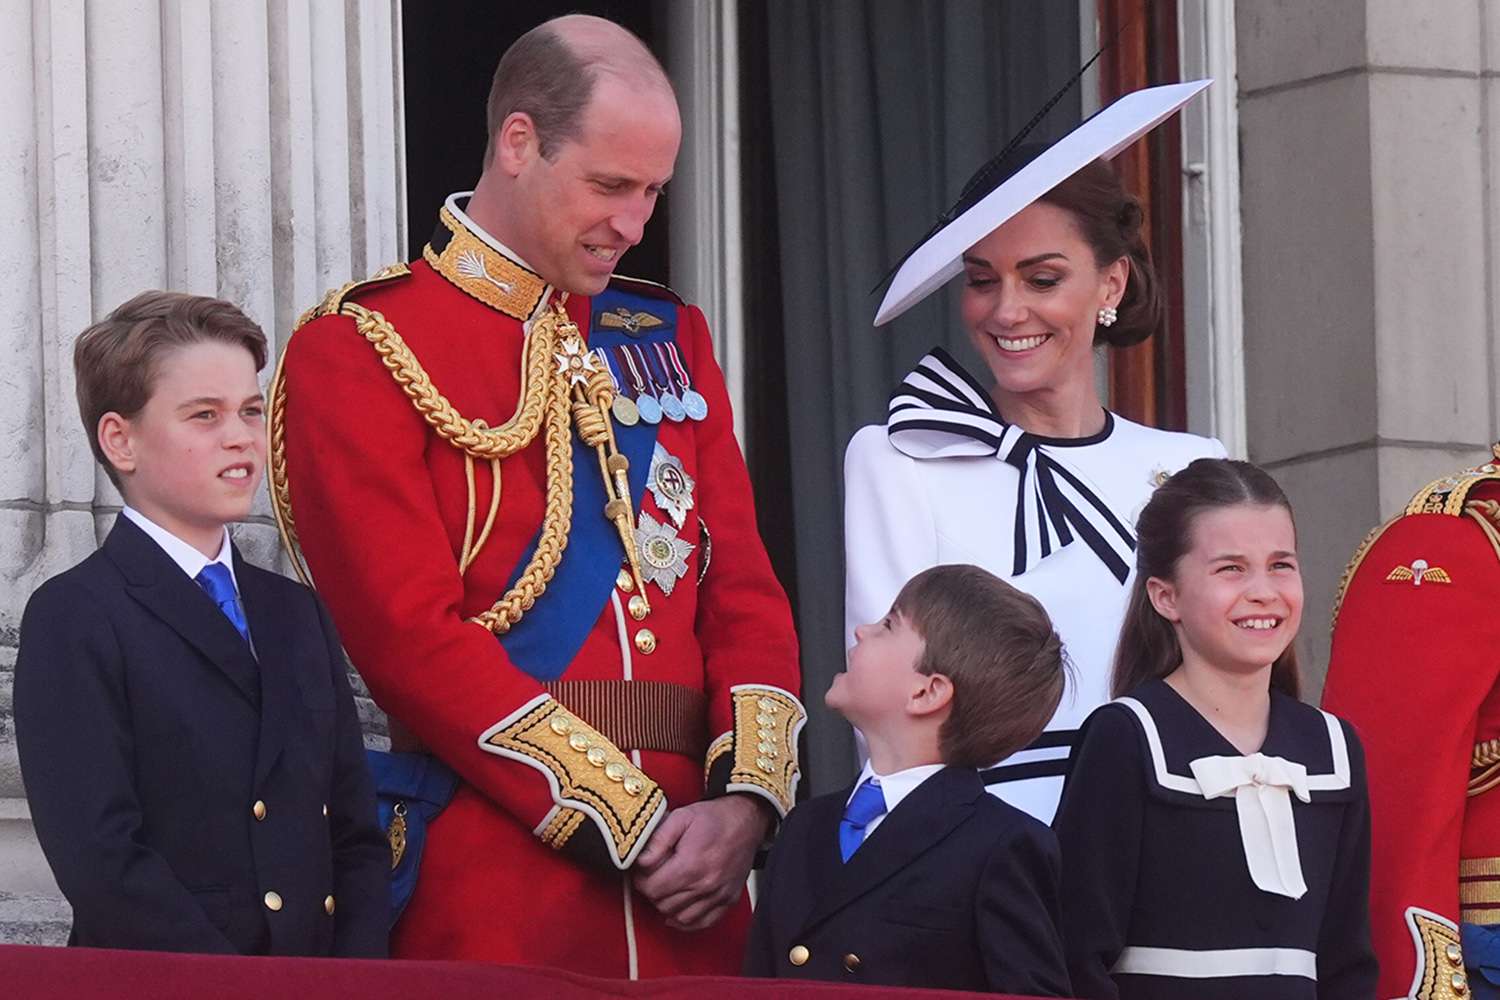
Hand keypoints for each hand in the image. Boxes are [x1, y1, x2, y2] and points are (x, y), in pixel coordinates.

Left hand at [632, 794, 771, 931]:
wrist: (746, 820)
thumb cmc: (713, 818)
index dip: (641, 881)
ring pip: (681, 917)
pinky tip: (679, 911)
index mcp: (691, 864)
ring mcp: (718, 895)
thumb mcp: (681, 818)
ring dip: (668, 907)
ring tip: (666, 891)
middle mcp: (705, 884)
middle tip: (653, 879)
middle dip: (653, 893)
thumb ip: (658, 840)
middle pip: (664, 904)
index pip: (653, 889)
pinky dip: (687, 921)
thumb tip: (641, 861)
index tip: (642, 873)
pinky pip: (703, 922)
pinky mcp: (728, 900)